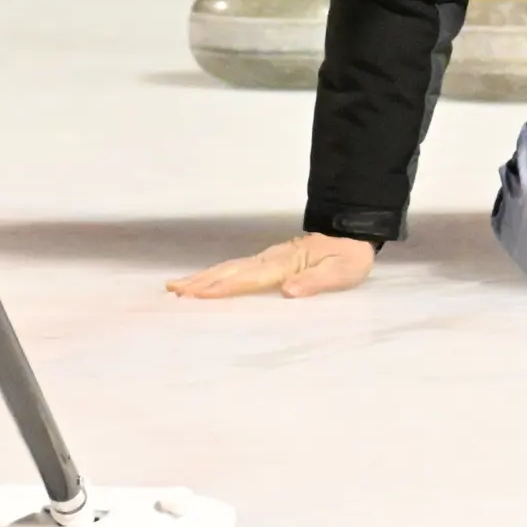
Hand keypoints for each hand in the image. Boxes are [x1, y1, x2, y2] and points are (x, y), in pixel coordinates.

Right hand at [167, 232, 375, 300]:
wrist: (355, 232)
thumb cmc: (350, 256)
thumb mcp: (342, 272)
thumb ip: (315, 282)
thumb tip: (287, 292)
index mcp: (286, 264)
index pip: (248, 279)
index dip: (221, 288)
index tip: (195, 294)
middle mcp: (272, 259)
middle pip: (230, 271)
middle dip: (201, 281)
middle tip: (172, 291)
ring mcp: (269, 257)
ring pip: (230, 267)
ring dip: (204, 276)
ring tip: (177, 285)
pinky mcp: (271, 259)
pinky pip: (238, 267)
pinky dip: (218, 273)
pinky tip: (208, 279)